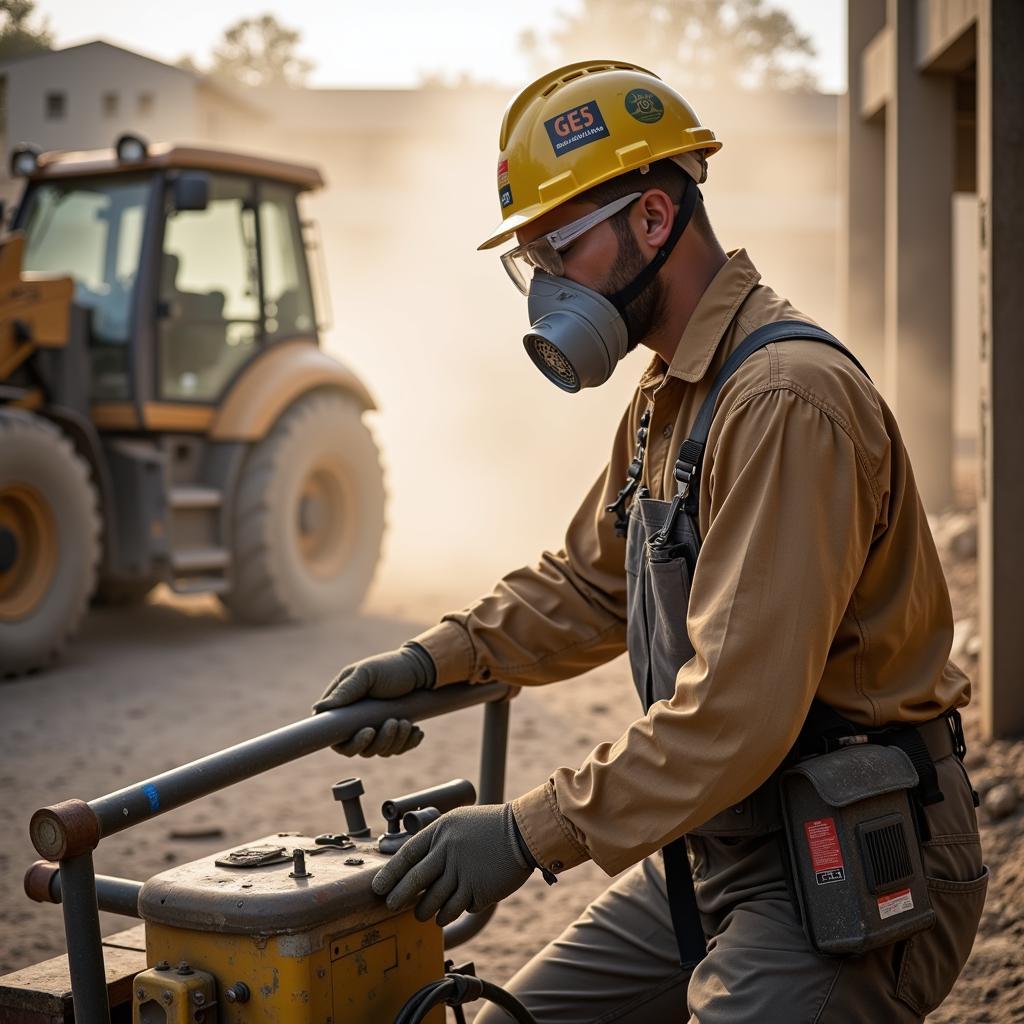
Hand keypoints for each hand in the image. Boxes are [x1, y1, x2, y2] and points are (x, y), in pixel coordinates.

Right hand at [312, 644, 434, 756]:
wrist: (420, 669)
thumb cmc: (390, 667)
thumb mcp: (367, 673)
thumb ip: (345, 691)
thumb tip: (318, 709)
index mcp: (343, 706)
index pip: (334, 737)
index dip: (349, 743)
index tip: (368, 731)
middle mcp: (355, 721)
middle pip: (357, 749)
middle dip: (378, 741)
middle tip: (393, 723)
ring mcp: (375, 729)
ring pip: (378, 750)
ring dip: (394, 740)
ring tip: (406, 722)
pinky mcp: (393, 735)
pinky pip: (395, 750)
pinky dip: (407, 743)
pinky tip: (416, 731)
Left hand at [371, 803, 533, 925]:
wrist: (523, 832)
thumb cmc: (489, 827)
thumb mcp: (458, 823)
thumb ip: (437, 842)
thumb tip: (413, 866)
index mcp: (441, 831)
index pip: (407, 856)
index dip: (390, 874)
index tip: (378, 888)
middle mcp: (449, 851)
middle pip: (415, 882)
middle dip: (400, 898)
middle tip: (392, 907)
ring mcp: (463, 872)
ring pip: (434, 902)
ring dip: (426, 911)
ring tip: (424, 913)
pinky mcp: (478, 891)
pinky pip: (456, 909)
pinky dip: (452, 913)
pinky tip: (451, 911)